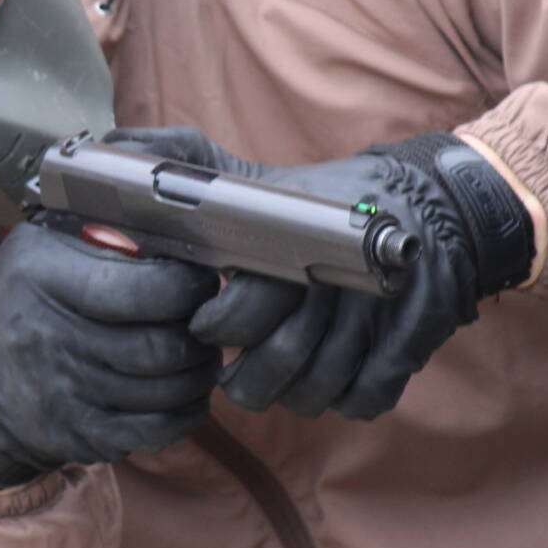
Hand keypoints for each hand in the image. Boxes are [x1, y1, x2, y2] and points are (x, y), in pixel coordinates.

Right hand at [0, 221, 220, 488]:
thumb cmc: (29, 291)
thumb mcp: (49, 241)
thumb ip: (110, 233)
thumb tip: (186, 238)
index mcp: (43, 275)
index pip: (145, 289)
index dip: (190, 288)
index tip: (199, 283)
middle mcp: (46, 336)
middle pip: (160, 347)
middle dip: (200, 336)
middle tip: (209, 323)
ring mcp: (59, 393)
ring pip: (165, 392)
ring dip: (198, 375)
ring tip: (199, 355)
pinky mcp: (73, 435)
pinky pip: (152, 432)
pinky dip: (183, 414)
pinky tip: (185, 395)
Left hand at [105, 126, 533, 420]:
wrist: (435, 205)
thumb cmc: (326, 199)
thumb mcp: (259, 180)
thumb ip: (188, 168)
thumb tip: (112, 148)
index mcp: (295, 240)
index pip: (243, 307)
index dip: (218, 327)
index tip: (205, 327)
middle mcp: (339, 279)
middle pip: (280, 363)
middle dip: (248, 380)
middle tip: (232, 375)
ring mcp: (380, 315)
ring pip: (319, 391)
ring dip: (291, 395)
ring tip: (273, 380)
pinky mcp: (414, 343)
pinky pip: (367, 399)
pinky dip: (345, 399)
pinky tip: (329, 381)